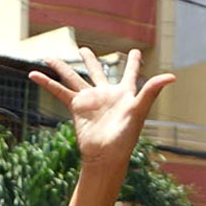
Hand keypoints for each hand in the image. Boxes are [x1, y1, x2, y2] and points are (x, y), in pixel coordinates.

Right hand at [30, 47, 174, 172]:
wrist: (105, 155)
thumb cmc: (125, 136)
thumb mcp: (139, 111)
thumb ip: (151, 91)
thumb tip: (171, 76)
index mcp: (124, 93)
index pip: (130, 73)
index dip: (133, 63)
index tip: (135, 52)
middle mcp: (105, 94)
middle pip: (96, 72)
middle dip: (90, 61)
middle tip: (83, 50)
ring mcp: (89, 100)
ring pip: (73, 79)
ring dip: (62, 68)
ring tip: (50, 57)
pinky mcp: (76, 107)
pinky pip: (59, 92)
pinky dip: (47, 83)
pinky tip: (34, 74)